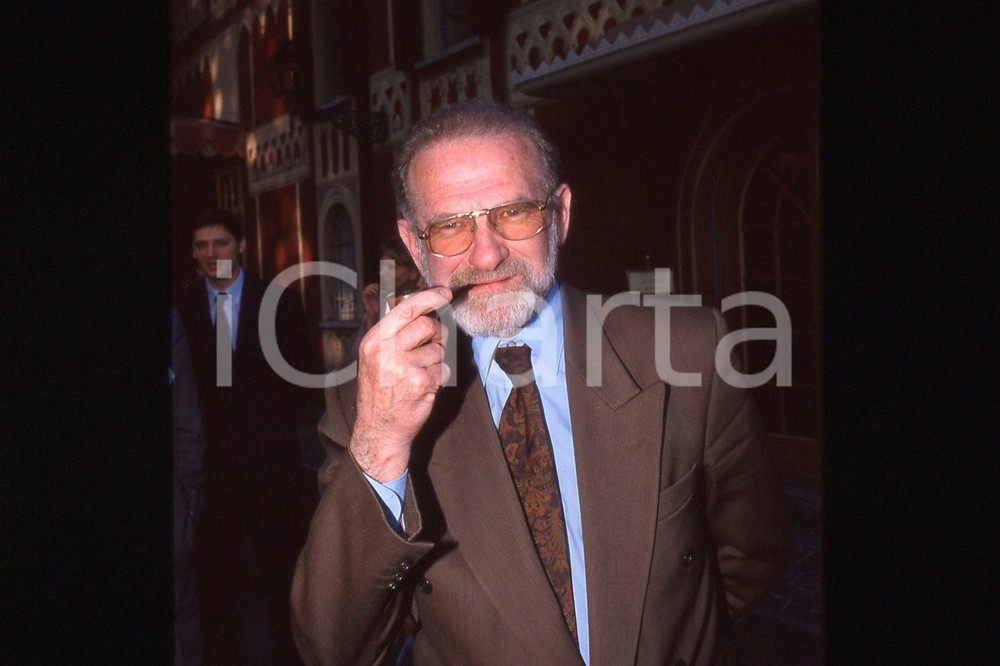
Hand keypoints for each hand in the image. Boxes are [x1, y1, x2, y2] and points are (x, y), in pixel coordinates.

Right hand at [350, 287, 451, 481]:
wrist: (379, 429)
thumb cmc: (380, 391)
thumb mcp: (373, 358)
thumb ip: (393, 333)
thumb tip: (419, 307)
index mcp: (374, 341)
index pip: (406, 310)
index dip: (429, 298)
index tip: (444, 294)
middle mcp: (386, 352)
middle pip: (427, 325)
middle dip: (437, 332)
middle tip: (435, 342)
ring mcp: (405, 367)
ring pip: (438, 348)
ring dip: (437, 358)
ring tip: (421, 372)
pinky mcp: (422, 383)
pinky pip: (443, 367)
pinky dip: (440, 375)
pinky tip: (425, 385)